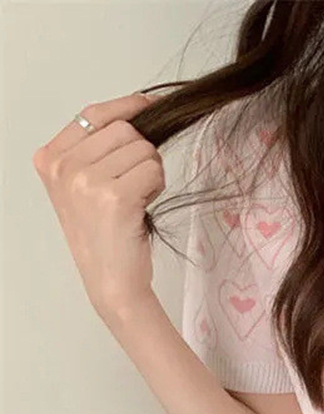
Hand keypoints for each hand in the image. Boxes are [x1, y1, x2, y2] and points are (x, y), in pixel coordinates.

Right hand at [32, 91, 165, 325]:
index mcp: (50, 159)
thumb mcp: (84, 187)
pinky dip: (157, 185)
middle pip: (124, 130)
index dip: (126, 107)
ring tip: (137, 199)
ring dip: (152, 171)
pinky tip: (143, 206)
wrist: (112, 282)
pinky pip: (154, 169)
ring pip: (143, 149)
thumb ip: (97, 150)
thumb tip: (137, 112)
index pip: (92, 115)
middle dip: (142, 153)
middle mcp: (63, 167)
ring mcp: (87, 181)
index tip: (148, 105)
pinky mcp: (115, 196)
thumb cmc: (104, 236)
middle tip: (136, 185)